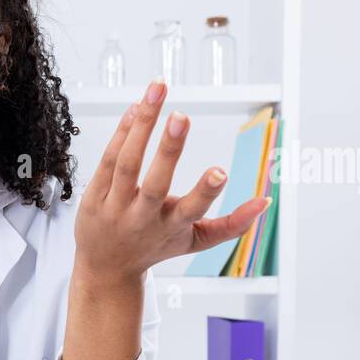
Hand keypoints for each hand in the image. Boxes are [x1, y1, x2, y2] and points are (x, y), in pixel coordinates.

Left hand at [73, 80, 271, 284]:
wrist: (106, 268)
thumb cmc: (156, 246)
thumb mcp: (194, 241)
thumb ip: (231, 225)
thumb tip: (266, 201)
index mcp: (171, 227)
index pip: (190, 210)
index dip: (205, 192)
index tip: (219, 171)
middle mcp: (141, 218)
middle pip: (155, 184)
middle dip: (170, 150)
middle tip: (182, 115)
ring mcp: (115, 207)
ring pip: (127, 165)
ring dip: (141, 125)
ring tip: (157, 91)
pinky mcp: (93, 196)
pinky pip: (108, 160)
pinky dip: (122, 133)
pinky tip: (135, 108)